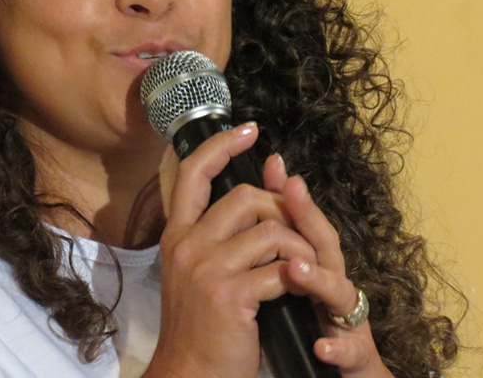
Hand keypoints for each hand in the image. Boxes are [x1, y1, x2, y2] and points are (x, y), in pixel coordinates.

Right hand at [146, 123, 318, 377]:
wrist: (189, 374)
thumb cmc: (200, 325)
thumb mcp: (199, 270)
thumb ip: (221, 232)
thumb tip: (257, 187)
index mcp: (177, 235)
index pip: (191, 172)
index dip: (220, 145)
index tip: (249, 129)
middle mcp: (187, 245)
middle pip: (245, 197)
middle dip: (282, 210)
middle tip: (297, 232)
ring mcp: (207, 269)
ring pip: (270, 230)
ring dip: (299, 247)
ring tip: (305, 266)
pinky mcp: (231, 295)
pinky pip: (280, 269)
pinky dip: (300, 276)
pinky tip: (302, 287)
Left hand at [266, 162, 393, 376]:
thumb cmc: (317, 326)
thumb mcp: (295, 284)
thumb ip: (281, 245)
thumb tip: (266, 196)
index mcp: (318, 268)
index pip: (303, 225)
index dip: (291, 195)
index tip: (273, 163)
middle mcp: (336, 286)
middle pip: (326, 245)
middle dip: (310, 217)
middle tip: (292, 189)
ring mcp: (349, 320)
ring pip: (341, 293)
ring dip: (320, 279)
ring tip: (295, 269)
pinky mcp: (356, 356)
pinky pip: (350, 350)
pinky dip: (337, 346)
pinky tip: (321, 345)